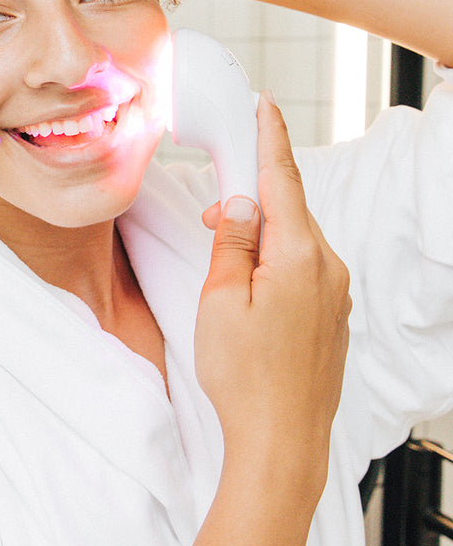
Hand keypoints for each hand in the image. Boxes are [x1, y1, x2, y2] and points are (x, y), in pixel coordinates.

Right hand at [194, 92, 350, 498]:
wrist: (283, 442)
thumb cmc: (244, 376)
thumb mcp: (220, 300)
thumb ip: (234, 242)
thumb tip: (242, 201)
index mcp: (298, 256)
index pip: (282, 179)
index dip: (270, 138)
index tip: (265, 104)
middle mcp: (327, 267)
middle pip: (288, 208)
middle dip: (250, 199)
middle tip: (210, 219)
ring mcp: (335, 292)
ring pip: (294, 239)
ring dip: (259, 235)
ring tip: (224, 263)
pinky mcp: (331, 314)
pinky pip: (303, 266)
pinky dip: (274, 259)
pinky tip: (251, 285)